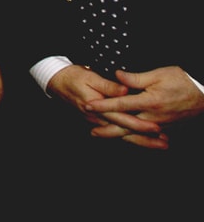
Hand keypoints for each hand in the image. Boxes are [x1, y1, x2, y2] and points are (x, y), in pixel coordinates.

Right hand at [45, 64, 165, 147]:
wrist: (56, 82)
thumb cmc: (73, 77)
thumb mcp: (90, 77)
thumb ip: (108, 86)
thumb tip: (125, 91)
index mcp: (97, 107)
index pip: (122, 118)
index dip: (140, 124)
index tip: (156, 128)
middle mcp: (98, 118)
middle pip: (124, 132)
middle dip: (145, 139)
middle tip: (164, 143)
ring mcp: (97, 121)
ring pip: (121, 135)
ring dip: (141, 141)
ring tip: (159, 144)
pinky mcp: (98, 121)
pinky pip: (116, 132)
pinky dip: (130, 138)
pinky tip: (142, 140)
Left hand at [82, 66, 203, 148]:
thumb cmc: (183, 80)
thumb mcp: (159, 74)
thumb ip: (136, 78)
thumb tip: (117, 75)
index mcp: (150, 101)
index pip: (121, 104)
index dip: (103, 105)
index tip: (89, 105)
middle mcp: (154, 116)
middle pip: (126, 125)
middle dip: (107, 129)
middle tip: (91, 130)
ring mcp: (161, 123)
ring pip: (135, 132)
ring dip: (117, 134)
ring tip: (102, 134)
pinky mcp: (166, 126)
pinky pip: (146, 134)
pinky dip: (133, 136)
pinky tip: (124, 136)